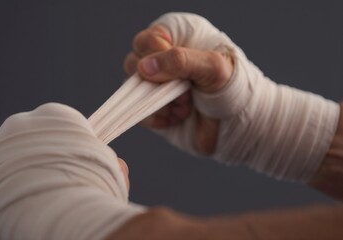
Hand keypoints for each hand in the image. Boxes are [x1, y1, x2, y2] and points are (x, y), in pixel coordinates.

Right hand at [124, 23, 233, 153]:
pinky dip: (155, 117)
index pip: (146, 41)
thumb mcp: (213, 67)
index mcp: (176, 38)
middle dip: (157, 83)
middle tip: (184, 92)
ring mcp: (156, 84)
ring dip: (157, 101)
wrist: (241, 123)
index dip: (155, 57)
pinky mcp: (153, 107)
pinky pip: (138, 110)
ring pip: (134, 88)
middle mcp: (162, 59)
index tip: (176, 72)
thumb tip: (145, 67)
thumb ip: (181, 61)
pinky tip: (177, 118)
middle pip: (134, 63)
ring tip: (185, 108)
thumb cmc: (233, 86)